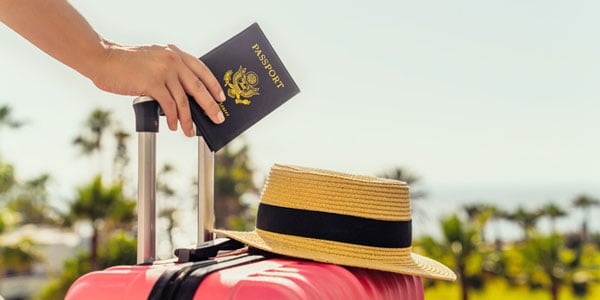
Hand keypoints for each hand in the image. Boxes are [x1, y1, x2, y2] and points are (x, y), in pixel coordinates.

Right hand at [91, 42, 225, 136]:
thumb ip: (168, 70)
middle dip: (210, 106)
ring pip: (184, 100)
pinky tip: (172, 126)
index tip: (221, 98)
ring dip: (188, 119)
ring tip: (190, 131)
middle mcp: (172, 60)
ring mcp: (163, 71)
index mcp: (174, 53)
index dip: (213, 85)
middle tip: (217, 118)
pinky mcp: (152, 83)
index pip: (201, 69)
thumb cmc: (124, 62)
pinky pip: (168, 106)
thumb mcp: (153, 59)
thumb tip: (183, 94)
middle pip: (198, 87)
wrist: (102, 58)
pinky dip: (172, 118)